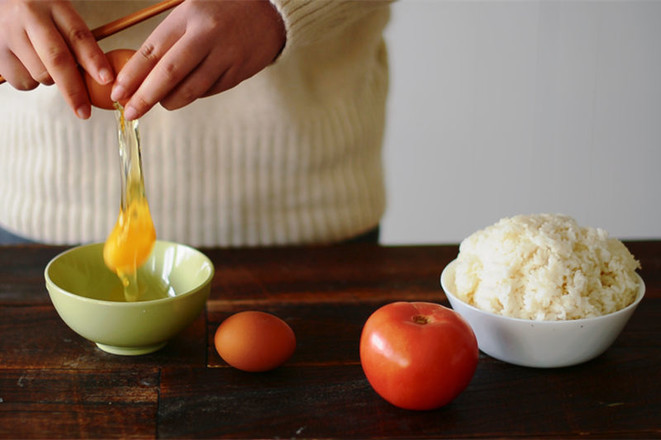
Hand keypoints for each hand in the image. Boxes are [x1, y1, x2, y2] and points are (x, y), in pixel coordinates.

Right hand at [0, 0, 112, 118]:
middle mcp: (29, 16)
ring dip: (51, 80)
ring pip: (40, 75)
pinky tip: (27, 64)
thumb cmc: (37, 12)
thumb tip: (99, 78)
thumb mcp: (60, 15)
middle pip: (57, 59)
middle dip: (74, 90)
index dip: (94, 60)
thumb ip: (76, 41)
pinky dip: (31, 82)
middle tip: (85, 111)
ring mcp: (9, 33)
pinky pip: (22, 82)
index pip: (78, 35)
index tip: (107, 80)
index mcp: (53, 4)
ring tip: (44, 62)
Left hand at [111, 0, 285, 119]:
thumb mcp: (190, 11)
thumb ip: (168, 38)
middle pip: (169, 74)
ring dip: (170, 101)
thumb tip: (139, 74)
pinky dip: (194, 95)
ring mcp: (225, 56)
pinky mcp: (238, 72)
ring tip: (160, 103)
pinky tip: (188, 92)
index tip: (117, 93)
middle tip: (129, 112)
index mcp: (188, 17)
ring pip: (191, 89)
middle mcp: (206, 36)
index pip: (153, 50)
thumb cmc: (221, 9)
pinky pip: (209, 91)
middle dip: (145, 97)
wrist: (269, 12)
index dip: (132, 75)